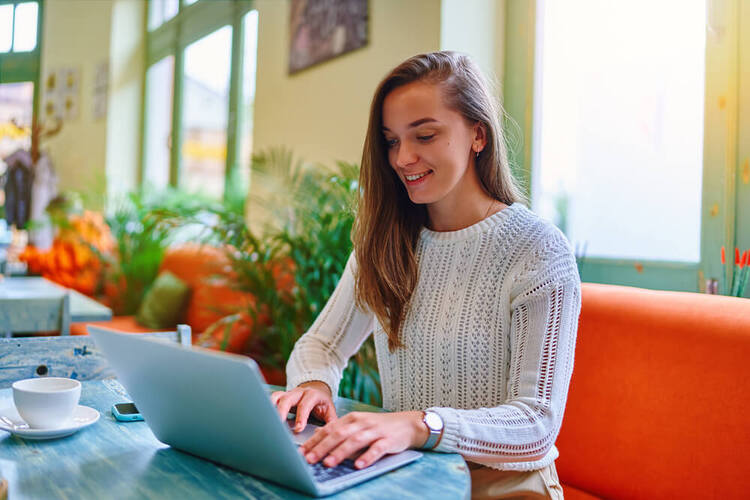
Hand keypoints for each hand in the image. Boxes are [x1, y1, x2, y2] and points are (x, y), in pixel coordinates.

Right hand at [270, 381, 336, 431]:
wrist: (318, 389)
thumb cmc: (322, 403)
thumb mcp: (330, 411)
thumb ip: (330, 422)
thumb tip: (324, 434)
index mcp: (312, 395)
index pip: (305, 404)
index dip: (301, 417)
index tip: (298, 429)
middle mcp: (299, 392)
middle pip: (287, 399)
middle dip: (282, 412)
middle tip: (279, 425)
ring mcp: (289, 394)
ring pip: (277, 397)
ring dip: (271, 408)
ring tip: (268, 422)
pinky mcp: (281, 397)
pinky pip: (272, 399)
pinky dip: (267, 407)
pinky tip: (265, 418)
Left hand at [300, 410, 428, 469]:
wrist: (407, 424)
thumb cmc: (379, 427)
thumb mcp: (357, 425)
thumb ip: (339, 431)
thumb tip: (317, 437)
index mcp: (351, 418)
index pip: (329, 429)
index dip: (314, 441)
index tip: (301, 453)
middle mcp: (361, 422)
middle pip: (338, 435)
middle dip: (322, 448)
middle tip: (309, 460)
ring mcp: (375, 431)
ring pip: (355, 441)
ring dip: (340, 453)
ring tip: (328, 463)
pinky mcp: (388, 440)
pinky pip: (377, 449)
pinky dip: (367, 457)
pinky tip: (358, 465)